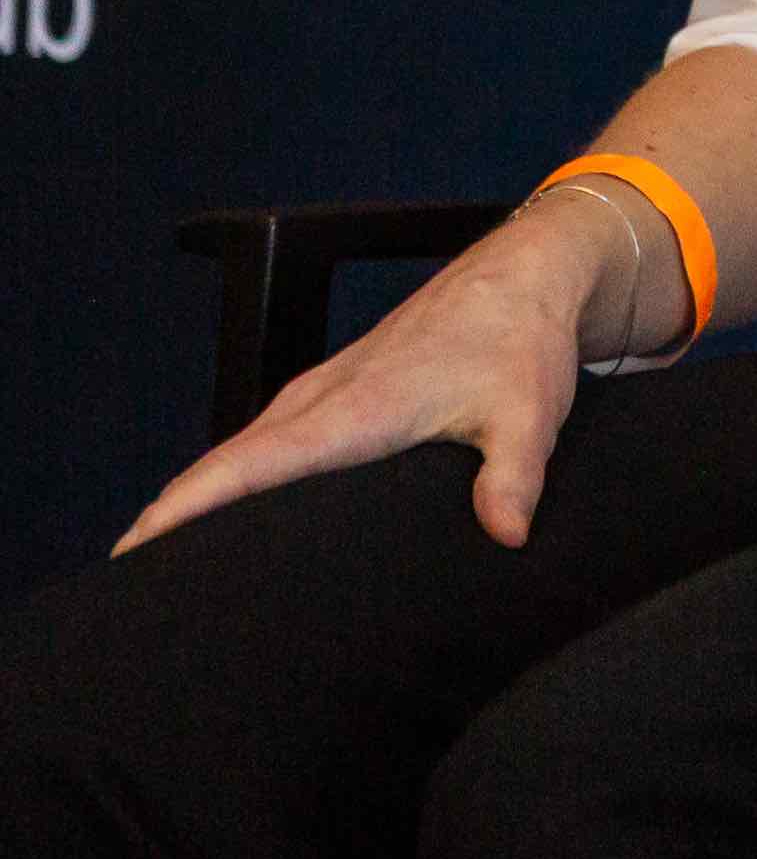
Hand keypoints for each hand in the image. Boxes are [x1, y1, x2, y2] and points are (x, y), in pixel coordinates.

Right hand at [115, 201, 617, 556]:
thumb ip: (514, 477)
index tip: (131, 548)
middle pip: (224, 463)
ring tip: (156, 563)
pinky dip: (232, 474)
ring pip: (242, 449)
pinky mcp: (338, 389)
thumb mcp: (528, 413)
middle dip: (168, 519)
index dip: (184, 508)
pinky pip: (268, 437)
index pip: (246, 464)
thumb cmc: (521, 340)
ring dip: (196, 496)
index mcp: (353, 408)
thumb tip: (508, 536)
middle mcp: (322, 397)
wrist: (526, 273)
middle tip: (126, 585)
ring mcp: (325, 390)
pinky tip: (227, 511)